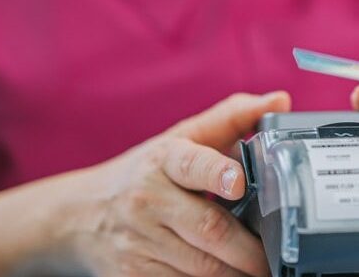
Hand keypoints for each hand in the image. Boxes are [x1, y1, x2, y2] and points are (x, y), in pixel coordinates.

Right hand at [50, 92, 290, 275]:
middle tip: (275, 256)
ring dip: (236, 273)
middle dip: (249, 250)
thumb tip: (279, 100)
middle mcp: (147, 200)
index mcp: (163, 160)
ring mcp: (137, 241)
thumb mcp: (179, 140)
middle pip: (209, 229)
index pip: (192, 164)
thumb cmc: (143, 174)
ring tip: (258, 269)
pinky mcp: (132, 276)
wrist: (78, 216)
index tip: (238, 182)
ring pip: (202, 268)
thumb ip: (230, 119)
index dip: (217, 172)